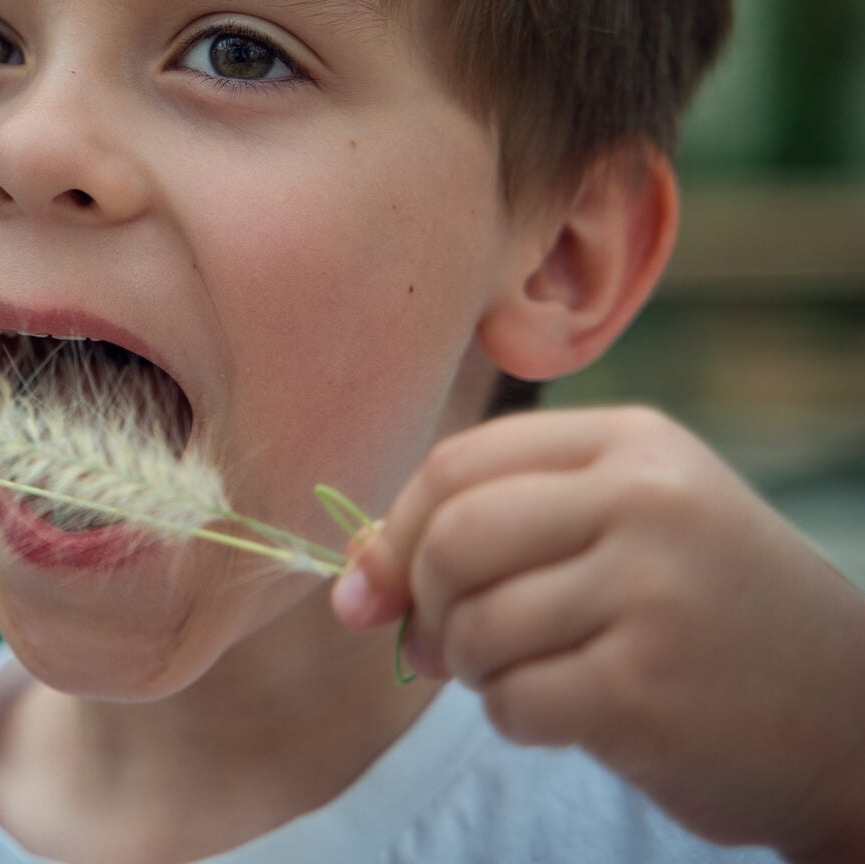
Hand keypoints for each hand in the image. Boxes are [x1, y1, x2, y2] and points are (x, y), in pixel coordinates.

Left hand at [330, 406, 864, 862]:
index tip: (378, 585)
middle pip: (451, 538)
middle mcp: (645, 501)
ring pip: (474, 627)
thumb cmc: (710, 618)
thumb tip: (350, 589)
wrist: (854, 720)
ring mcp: (650, 591)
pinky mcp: (644, 687)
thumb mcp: (621, 532)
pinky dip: (517, 720)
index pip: (458, 463)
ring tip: (534, 675)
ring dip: (475, 671)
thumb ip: (490, 533)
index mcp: (632, 444)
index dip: (398, 529)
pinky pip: (512, 702)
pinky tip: (574, 715)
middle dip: (424, 604)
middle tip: (448, 645)